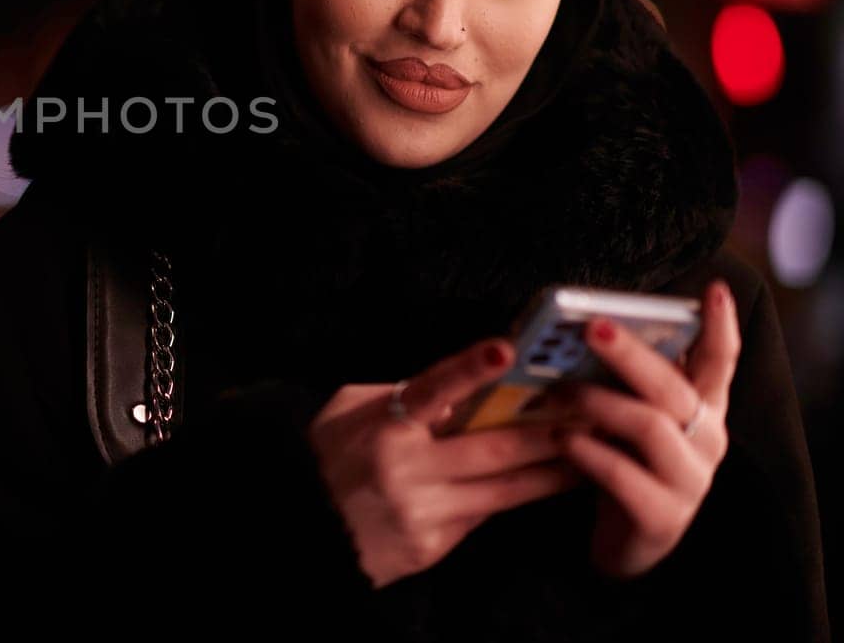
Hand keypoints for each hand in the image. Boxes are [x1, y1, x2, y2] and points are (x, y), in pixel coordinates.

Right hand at [310, 337, 587, 588]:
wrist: (301, 530)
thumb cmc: (325, 458)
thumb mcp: (346, 411)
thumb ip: (398, 394)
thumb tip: (454, 390)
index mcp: (382, 427)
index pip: (432, 390)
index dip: (470, 369)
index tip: (505, 350)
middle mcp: (406, 469)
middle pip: (492, 448)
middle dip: (548, 431)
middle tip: (594, 413)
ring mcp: (423, 512)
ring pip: (504, 490)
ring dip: (553, 472)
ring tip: (593, 454)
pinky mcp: (432, 545)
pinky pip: (484, 515)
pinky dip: (516, 499)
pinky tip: (547, 486)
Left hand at [547, 278, 740, 577]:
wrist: (624, 541)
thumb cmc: (623, 460)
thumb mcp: (628, 414)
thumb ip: (621, 379)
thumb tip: (582, 326)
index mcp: (702, 407)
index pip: (719, 362)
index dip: (720, 326)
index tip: (715, 289)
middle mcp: (707, 439)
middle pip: (672, 387)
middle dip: (631, 353)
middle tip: (591, 326)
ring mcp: (690, 480)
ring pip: (650, 427)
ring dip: (597, 402)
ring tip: (556, 391)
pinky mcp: (663, 517)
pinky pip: (623, 477)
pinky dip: (588, 452)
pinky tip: (562, 437)